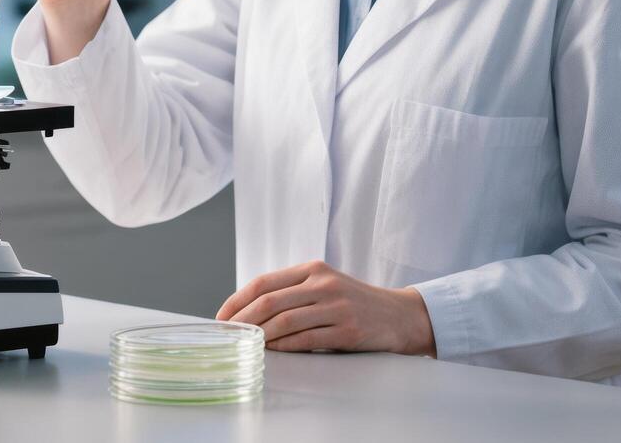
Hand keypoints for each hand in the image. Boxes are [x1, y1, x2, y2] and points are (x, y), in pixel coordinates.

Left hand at [216, 260, 436, 356]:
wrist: (398, 315)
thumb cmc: (353, 302)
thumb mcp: (324, 285)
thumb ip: (293, 292)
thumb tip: (248, 311)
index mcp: (313, 269)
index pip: (264, 282)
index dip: (237, 301)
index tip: (222, 318)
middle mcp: (323, 284)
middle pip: (270, 301)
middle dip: (242, 321)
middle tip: (227, 336)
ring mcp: (336, 307)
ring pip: (285, 322)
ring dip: (260, 337)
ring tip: (245, 346)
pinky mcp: (346, 330)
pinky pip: (306, 340)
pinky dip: (284, 347)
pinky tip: (272, 352)